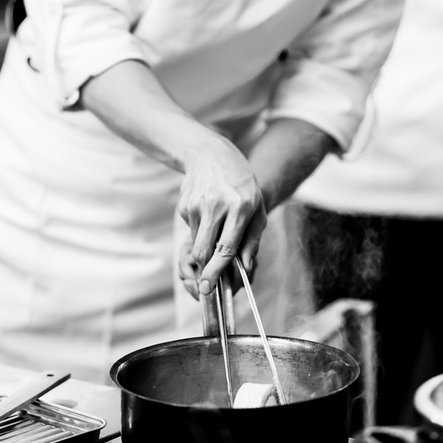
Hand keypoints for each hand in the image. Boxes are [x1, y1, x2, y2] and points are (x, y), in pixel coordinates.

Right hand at [177, 135, 266, 295]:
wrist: (212, 154)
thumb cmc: (242, 185)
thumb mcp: (258, 208)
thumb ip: (253, 239)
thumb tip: (246, 267)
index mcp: (240, 208)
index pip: (226, 247)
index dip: (216, 271)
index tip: (208, 288)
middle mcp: (217, 206)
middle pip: (204, 251)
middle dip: (205, 270)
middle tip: (207, 282)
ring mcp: (198, 205)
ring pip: (196, 243)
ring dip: (206, 247)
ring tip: (218, 230)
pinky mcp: (185, 205)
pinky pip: (192, 230)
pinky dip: (201, 231)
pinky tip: (209, 213)